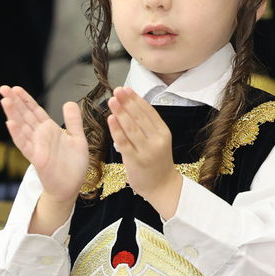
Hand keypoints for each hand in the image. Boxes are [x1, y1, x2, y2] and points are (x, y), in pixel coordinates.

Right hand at [0, 85, 87, 233]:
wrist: (71, 186)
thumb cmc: (73, 165)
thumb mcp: (78, 138)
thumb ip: (73, 121)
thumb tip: (69, 102)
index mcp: (49, 130)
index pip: (34, 111)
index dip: (25, 99)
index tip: (16, 88)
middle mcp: (40, 136)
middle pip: (24, 115)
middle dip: (14, 102)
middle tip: (3, 88)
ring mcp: (36, 146)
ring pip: (22, 127)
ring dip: (13, 114)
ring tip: (4, 100)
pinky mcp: (37, 158)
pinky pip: (25, 144)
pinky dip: (17, 133)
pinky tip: (10, 122)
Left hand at [107, 88, 181, 216]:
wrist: (162, 186)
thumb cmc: (156, 162)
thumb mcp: (157, 141)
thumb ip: (146, 126)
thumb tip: (129, 106)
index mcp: (163, 132)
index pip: (148, 111)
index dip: (136, 99)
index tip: (125, 88)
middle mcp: (157, 139)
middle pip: (140, 117)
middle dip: (127, 102)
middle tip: (116, 90)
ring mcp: (147, 150)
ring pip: (132, 128)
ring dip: (121, 112)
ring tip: (112, 100)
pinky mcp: (137, 160)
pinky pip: (124, 143)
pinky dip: (117, 130)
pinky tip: (110, 120)